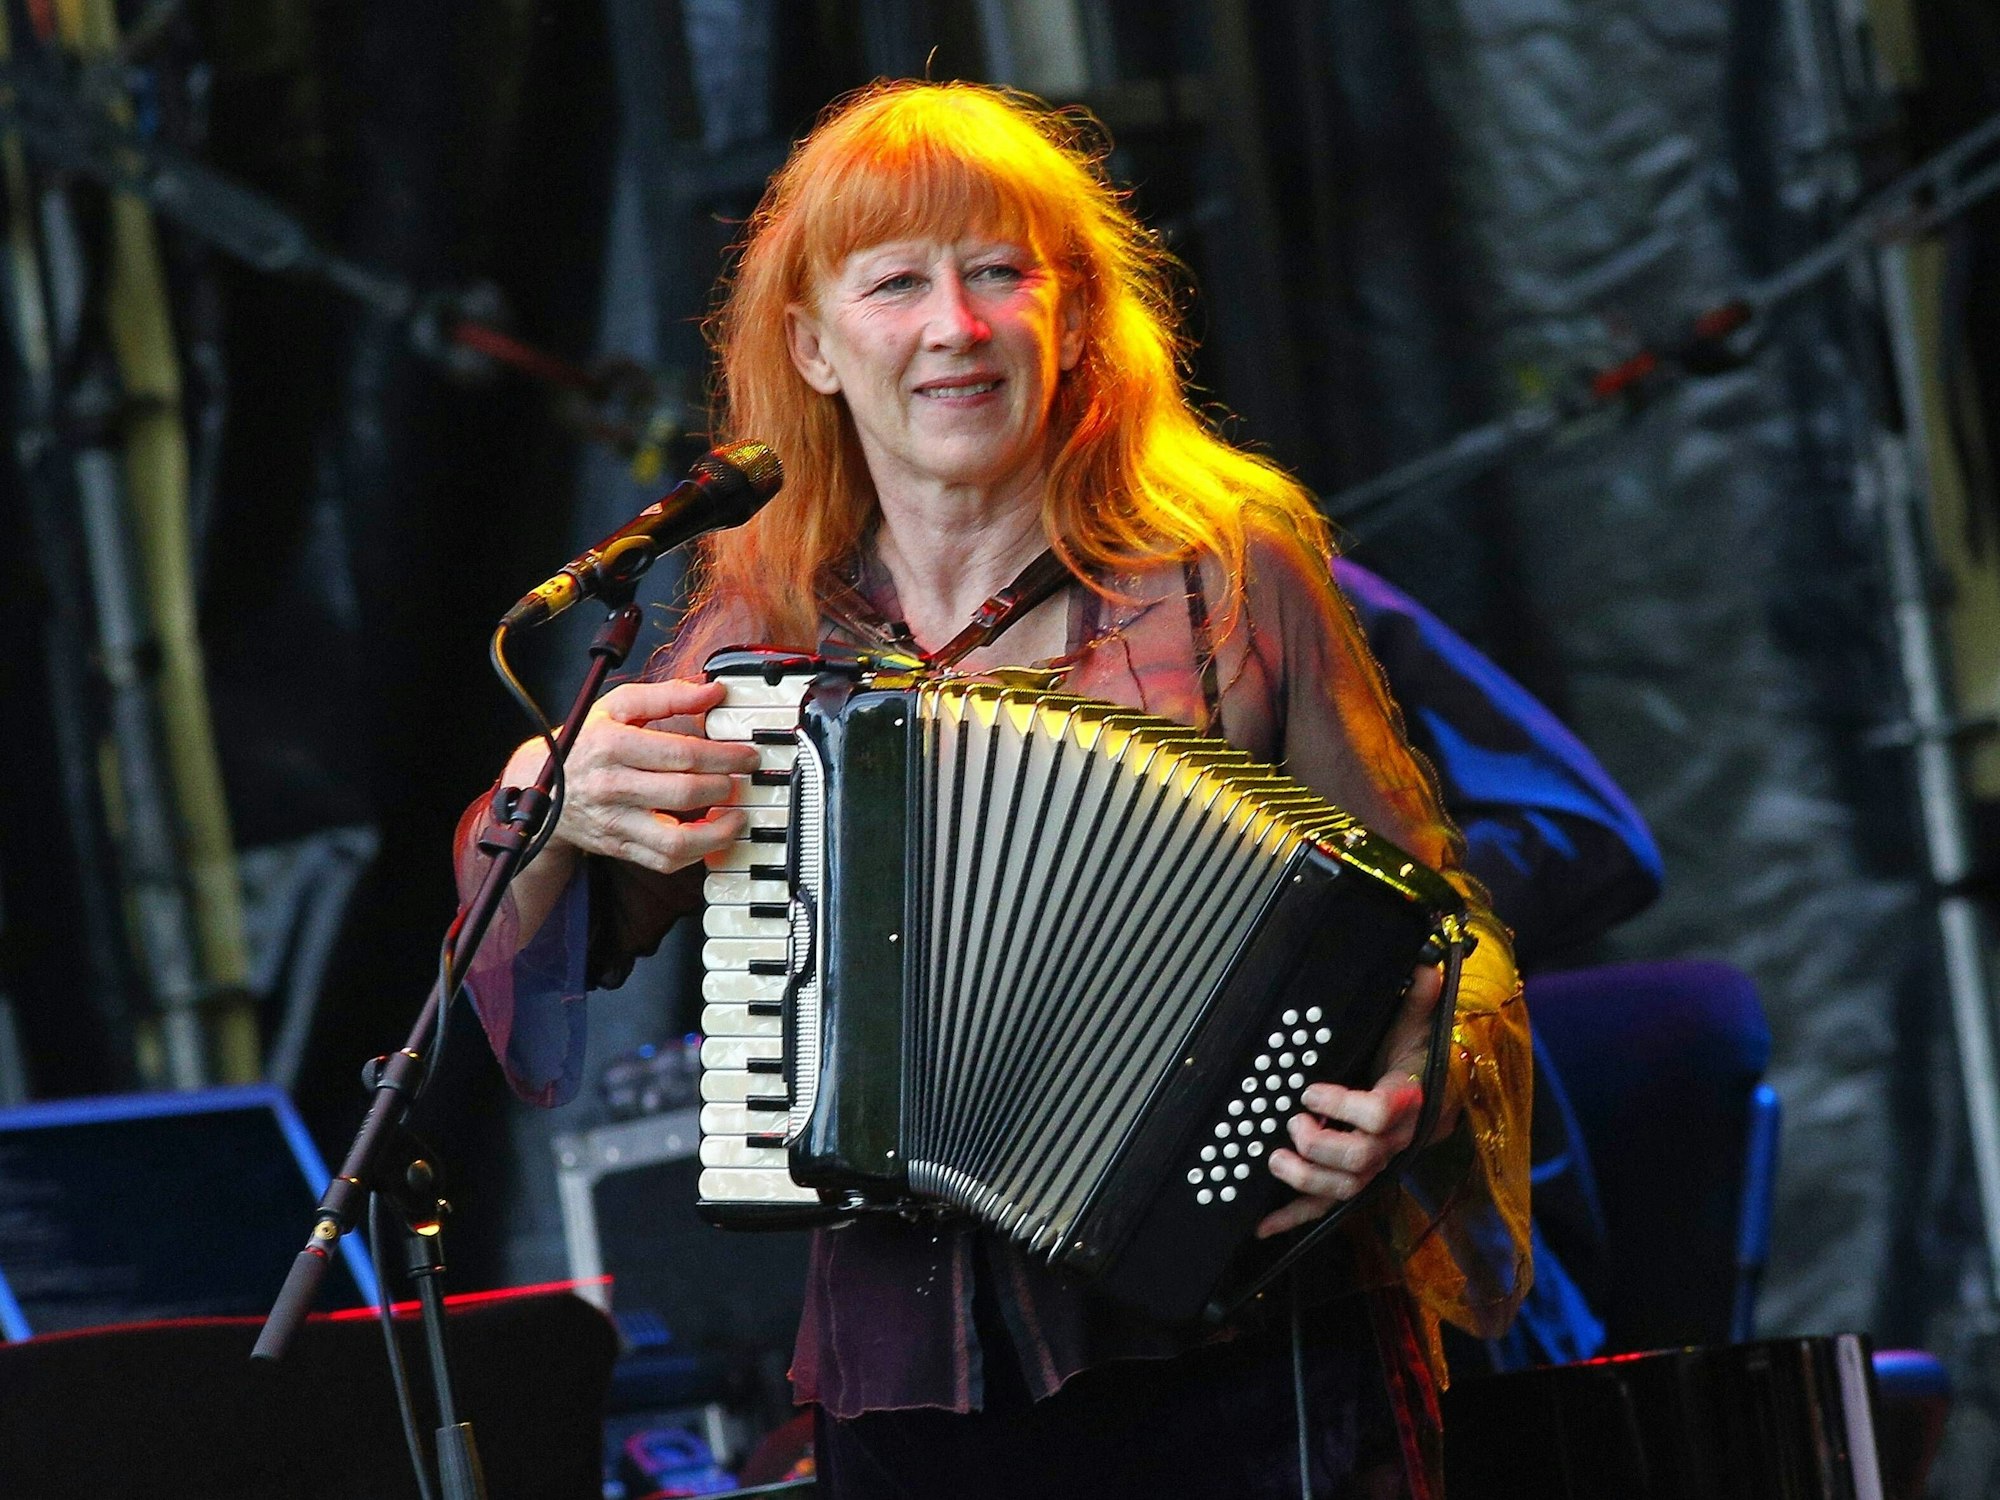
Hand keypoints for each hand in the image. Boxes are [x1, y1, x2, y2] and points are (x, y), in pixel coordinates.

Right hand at [530, 678, 760, 875]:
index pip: (682, 754)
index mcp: (612, 746)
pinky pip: (665, 861)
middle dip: (725, 787)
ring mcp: (614, 822)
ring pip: (676, 840)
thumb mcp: (620, 706)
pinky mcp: (619, 847)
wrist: (546, 786)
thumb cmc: (590, 740)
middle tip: (743, 780)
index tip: (747, 756)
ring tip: (736, 816)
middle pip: (684, 793)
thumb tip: (713, 692)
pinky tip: (711, 835)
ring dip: (717, 831)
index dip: (724, 756)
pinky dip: (696, 853)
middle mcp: (611, 787)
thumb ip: (667, 696)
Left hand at [1255, 962, 1442, 1238]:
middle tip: (1292, 1122)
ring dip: (1305, 1180)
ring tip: (1275, 1159)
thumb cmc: (1424, 1060)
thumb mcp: (1420, 1027)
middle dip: (1319, 1145)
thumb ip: (1419, 1003)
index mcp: (1407, 1103)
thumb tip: (1425, 970)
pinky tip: (1262, 1225)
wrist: (1443, 1097)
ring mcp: (1376, 1165)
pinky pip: (1327, 1207)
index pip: (1379, 1115)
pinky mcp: (1357, 1180)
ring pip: (1345, 1189)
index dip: (1342, 1106)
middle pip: (1360, 1159)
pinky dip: (1293, 1218)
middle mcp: (1393, 1142)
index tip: (1311, 1091)